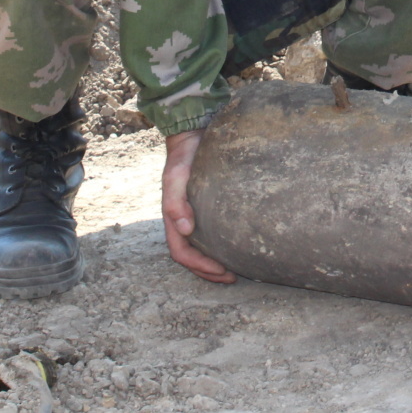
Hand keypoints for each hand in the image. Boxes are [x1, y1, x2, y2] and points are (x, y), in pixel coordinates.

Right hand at [161, 129, 234, 283]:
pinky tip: (237, 245)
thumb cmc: (183, 157)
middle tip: (233, 277)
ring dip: (214, 262)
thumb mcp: (176, 177)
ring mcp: (194, 214)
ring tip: (236, 269)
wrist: (192, 135)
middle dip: (209, 271)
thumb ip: (176, 201)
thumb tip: (186, 229)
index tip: (222, 271)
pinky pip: (211, 233)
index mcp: (174, 218)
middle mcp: (183, 220)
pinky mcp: (207, 206)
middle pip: (192, 256)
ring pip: (200, 248)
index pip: (181, 252)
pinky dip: (221, 245)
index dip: (200, 266)